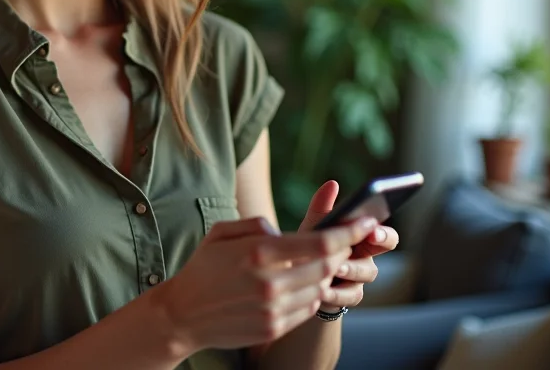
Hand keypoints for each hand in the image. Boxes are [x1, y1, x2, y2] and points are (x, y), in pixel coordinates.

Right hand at [153, 213, 378, 353]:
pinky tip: (302, 284)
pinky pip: (308, 308)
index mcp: (258, 252)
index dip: (349, 232)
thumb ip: (257, 224)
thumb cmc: (204, 267)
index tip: (365, 222)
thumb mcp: (221, 232)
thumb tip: (283, 230)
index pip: (320, 243)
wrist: (183, 314)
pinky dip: (312, 293)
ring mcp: (273, 309)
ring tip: (319, 263)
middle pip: (327, 265)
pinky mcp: (274, 327)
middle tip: (348, 240)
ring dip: (326, 273)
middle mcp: (269, 282)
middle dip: (344, 251)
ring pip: (320, 287)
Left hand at [298, 180, 400, 311]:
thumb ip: (322, 208)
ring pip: (366, 274)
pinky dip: (336, 292)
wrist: (295, 281)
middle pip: (380, 255)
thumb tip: (332, 183)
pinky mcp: (350, 296)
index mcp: (362, 237)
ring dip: (349, 269)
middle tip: (355, 247)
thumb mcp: (312, 228)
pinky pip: (351, 295)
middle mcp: (366, 256)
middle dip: (369, 253)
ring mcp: (360, 278)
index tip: (372, 230)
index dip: (384, 233)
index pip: (385, 235)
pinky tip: (322, 289)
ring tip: (333, 266)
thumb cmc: (307, 249)